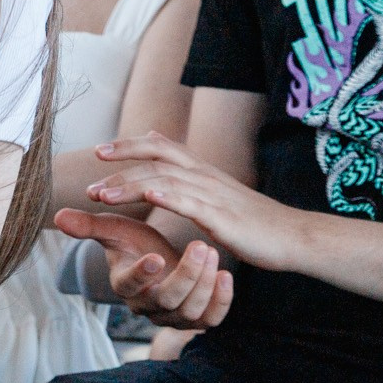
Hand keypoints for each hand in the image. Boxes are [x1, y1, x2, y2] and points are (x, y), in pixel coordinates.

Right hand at [56, 208, 232, 328]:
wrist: (162, 261)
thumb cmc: (136, 244)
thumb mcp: (115, 231)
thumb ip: (90, 226)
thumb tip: (58, 217)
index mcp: (125, 285)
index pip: (130, 286)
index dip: (142, 275)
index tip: (154, 256)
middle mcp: (148, 306)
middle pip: (167, 301)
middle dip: (186, 275)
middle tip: (200, 247)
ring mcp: (173, 317)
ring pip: (191, 311)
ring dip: (204, 283)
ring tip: (211, 251)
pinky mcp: (198, 319)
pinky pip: (211, 319)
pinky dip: (221, 300)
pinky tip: (226, 274)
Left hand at [86, 130, 307, 269]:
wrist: (293, 237)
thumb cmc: (252, 220)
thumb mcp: (215, 191)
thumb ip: (185, 171)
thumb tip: (156, 144)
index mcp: (202, 171)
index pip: (160, 147)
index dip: (129, 145)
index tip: (98, 151)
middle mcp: (205, 176)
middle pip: (156, 160)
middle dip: (119, 166)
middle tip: (89, 181)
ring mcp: (213, 195)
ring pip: (164, 181)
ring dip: (130, 186)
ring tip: (102, 195)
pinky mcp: (222, 217)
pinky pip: (190, 202)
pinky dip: (167, 197)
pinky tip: (148, 198)